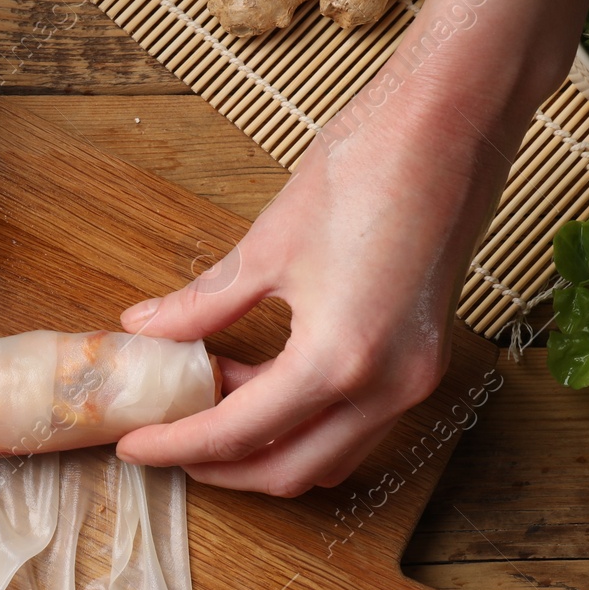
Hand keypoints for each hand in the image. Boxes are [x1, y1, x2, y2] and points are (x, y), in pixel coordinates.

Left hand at [114, 105, 506, 496]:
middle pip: (290, 470)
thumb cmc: (366, 168)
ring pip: (330, 455)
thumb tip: (148, 329)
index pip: (239, 433)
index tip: (135, 445)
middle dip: (223, 467)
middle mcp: (386, 387)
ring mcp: (415, 378)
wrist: (453, 119)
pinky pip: (359, 422)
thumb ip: (202, 305)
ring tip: (212, 408)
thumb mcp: (266, 247)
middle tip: (169, 444)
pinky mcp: (426, 359)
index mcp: (338, 361)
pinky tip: (263, 381)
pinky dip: (307, 420)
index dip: (177, 445)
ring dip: (268, 448)